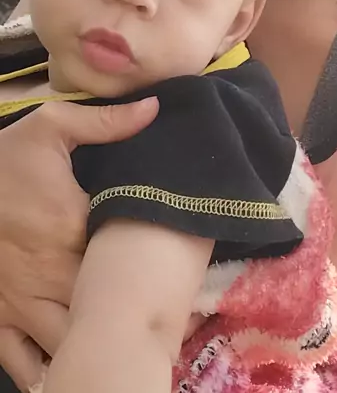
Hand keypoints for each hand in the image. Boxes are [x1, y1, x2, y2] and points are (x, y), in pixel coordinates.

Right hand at [0, 97, 157, 389]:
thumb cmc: (2, 159)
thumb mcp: (49, 127)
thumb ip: (105, 123)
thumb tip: (153, 109)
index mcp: (73, 227)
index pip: (127, 257)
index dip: (155, 268)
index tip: (180, 269)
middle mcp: (53, 274)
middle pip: (106, 308)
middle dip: (134, 314)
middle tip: (166, 315)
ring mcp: (23, 303)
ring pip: (72, 342)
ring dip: (99, 345)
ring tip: (132, 345)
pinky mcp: (0, 318)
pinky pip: (25, 362)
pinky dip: (51, 370)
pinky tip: (76, 367)